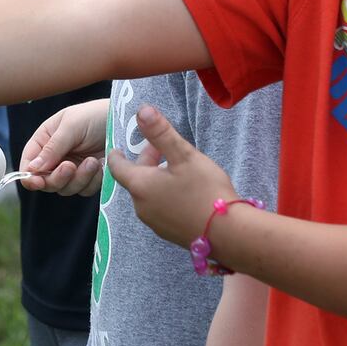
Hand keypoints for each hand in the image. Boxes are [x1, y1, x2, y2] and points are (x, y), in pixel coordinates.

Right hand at [18, 99, 109, 195]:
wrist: (124, 121)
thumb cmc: (94, 116)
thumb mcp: (71, 126)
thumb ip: (52, 147)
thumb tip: (32, 168)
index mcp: (44, 140)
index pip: (29, 162)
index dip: (29, 175)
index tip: (37, 182)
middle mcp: (55, 157)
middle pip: (45, 181)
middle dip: (58, 177)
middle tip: (71, 166)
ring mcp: (72, 168)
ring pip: (65, 188)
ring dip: (79, 178)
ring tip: (93, 161)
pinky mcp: (88, 177)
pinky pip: (84, 190)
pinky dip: (92, 181)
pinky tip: (101, 165)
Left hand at [107, 104, 236, 247]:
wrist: (230, 234)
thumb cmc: (205, 190)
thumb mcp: (183, 155)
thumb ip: (160, 133)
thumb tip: (141, 110)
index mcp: (140, 186)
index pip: (117, 168)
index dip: (116, 156)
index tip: (117, 148)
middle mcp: (142, 207)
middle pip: (135, 180)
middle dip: (146, 162)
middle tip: (161, 149)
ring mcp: (155, 223)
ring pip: (148, 194)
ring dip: (155, 179)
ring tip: (175, 168)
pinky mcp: (170, 234)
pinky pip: (159, 208)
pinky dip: (163, 195)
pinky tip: (184, 191)